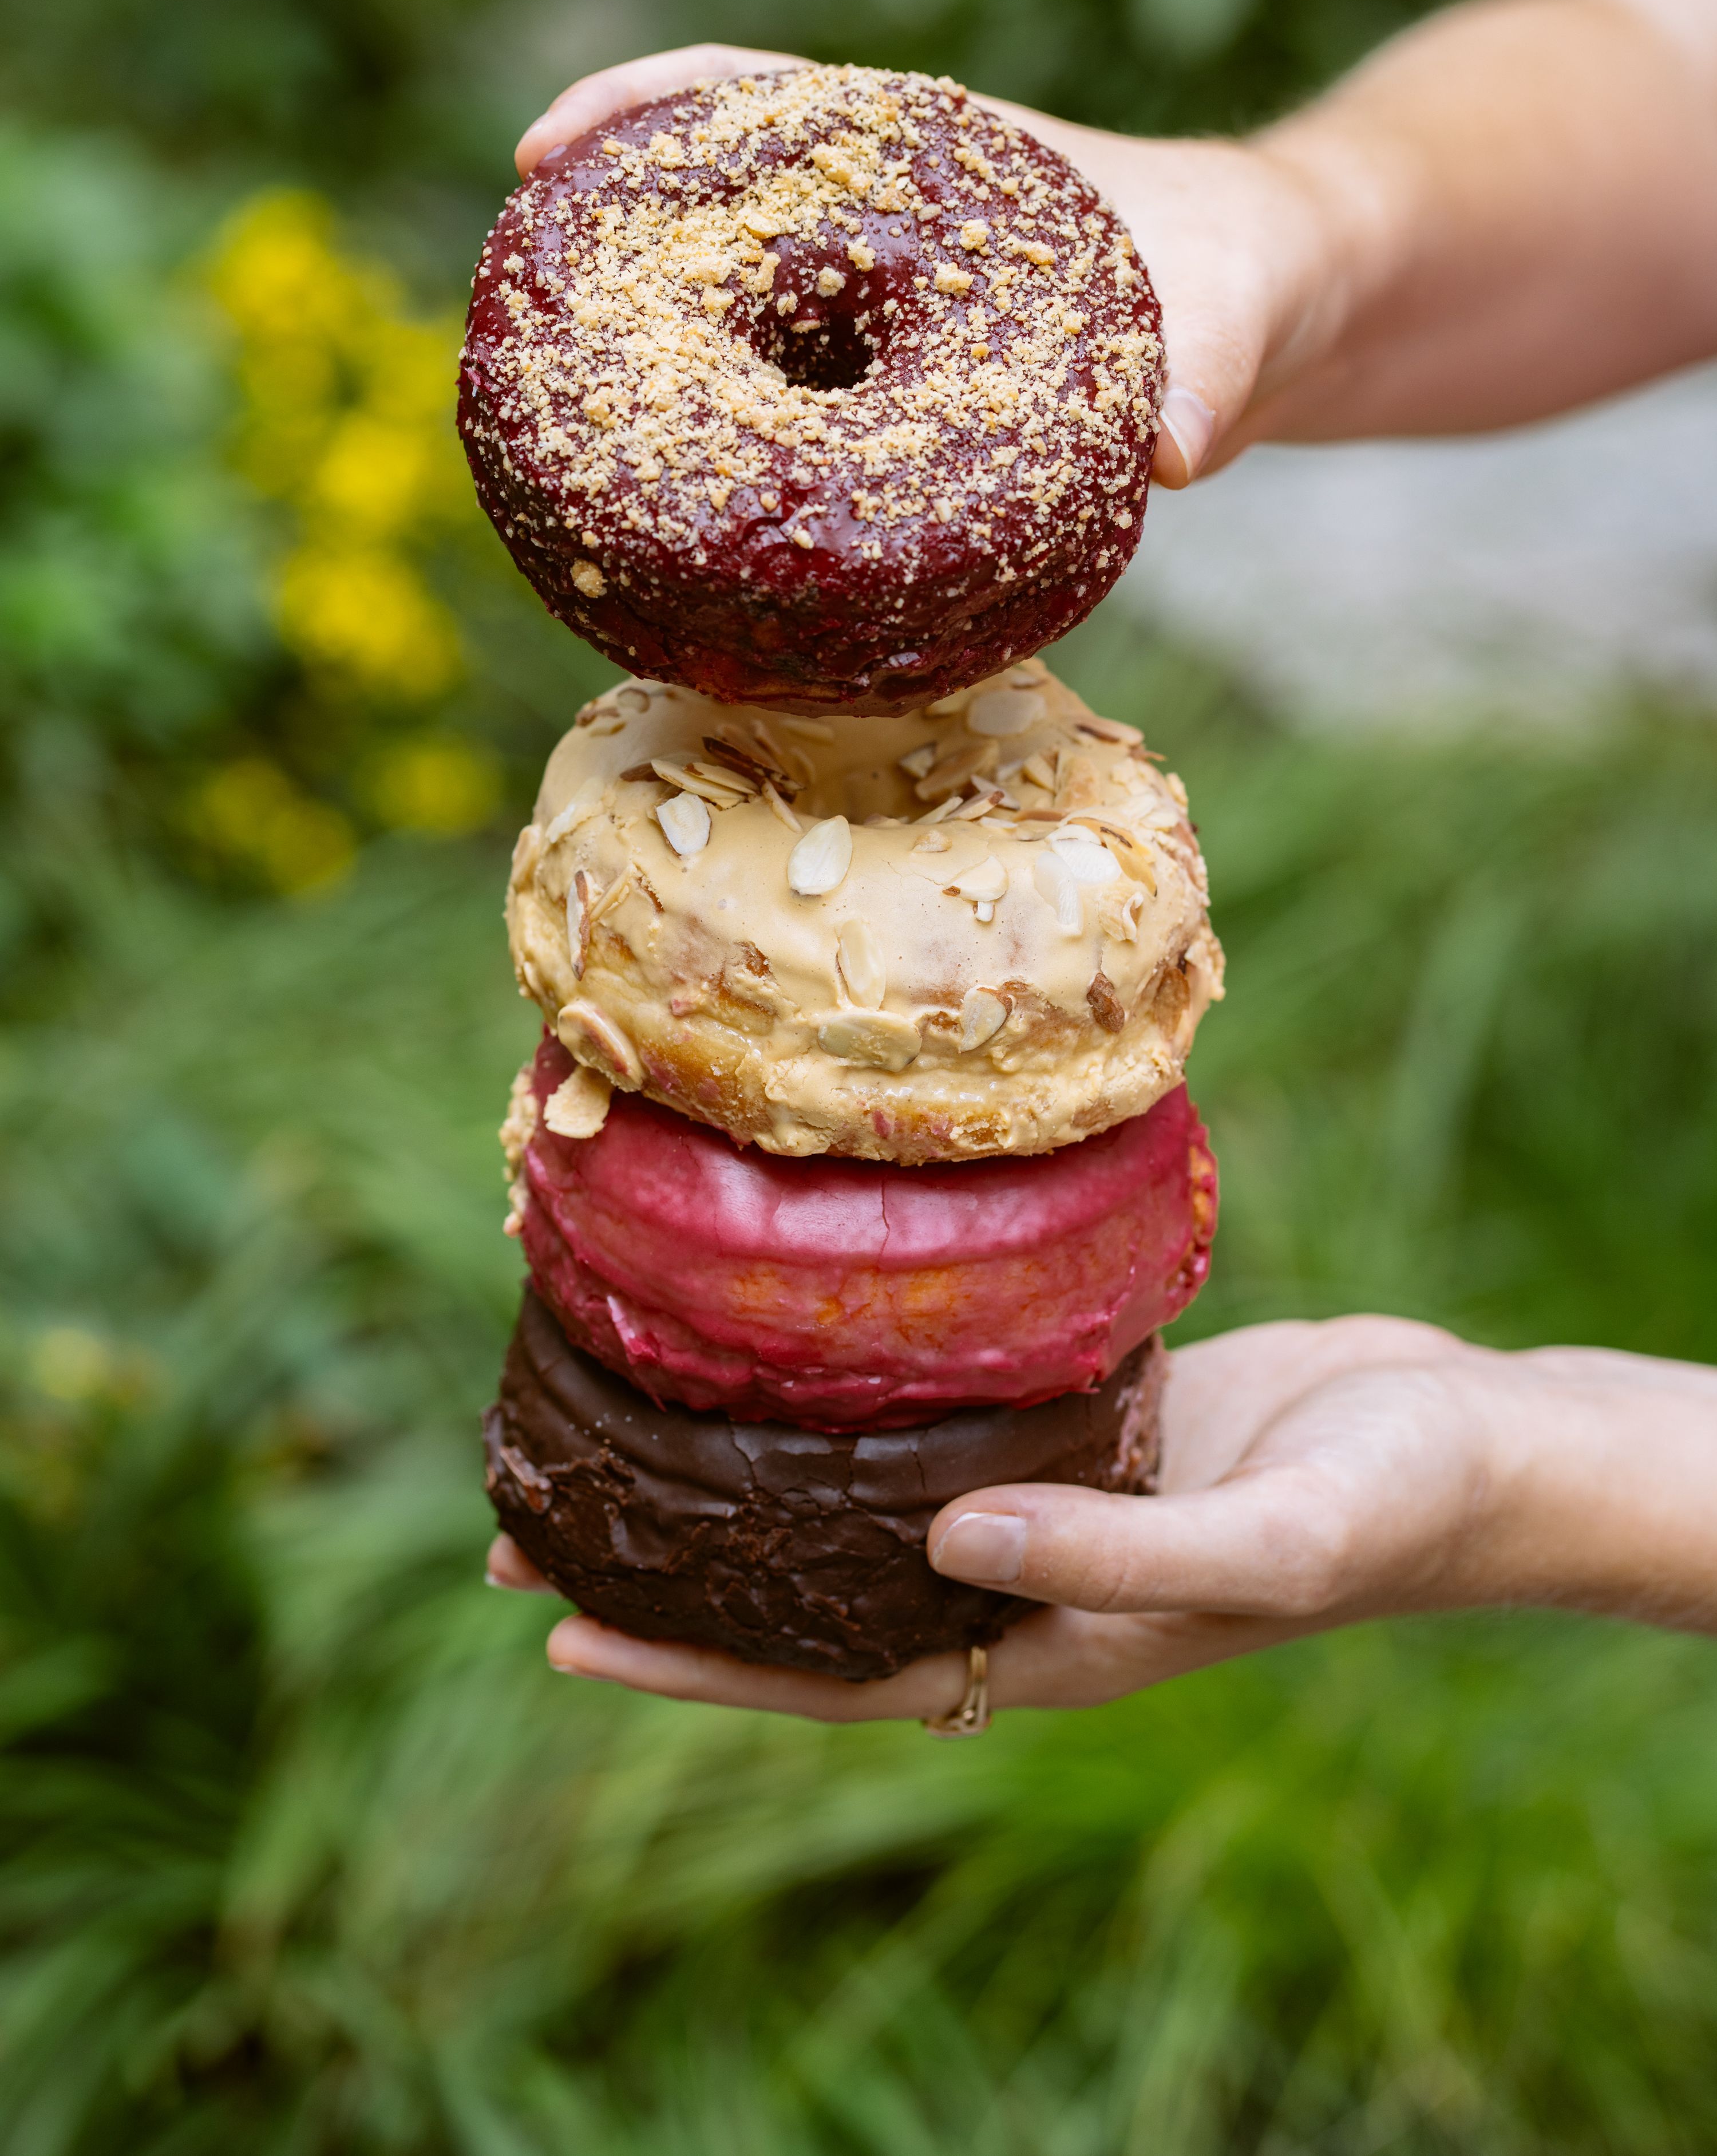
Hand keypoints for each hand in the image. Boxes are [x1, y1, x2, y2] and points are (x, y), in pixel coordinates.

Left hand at [491, 1312, 1716, 1721]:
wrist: (1476, 1437)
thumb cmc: (1388, 1502)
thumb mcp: (1263, 1542)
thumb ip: (1108, 1555)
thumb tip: (939, 1544)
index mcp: (1047, 1637)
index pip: (834, 1671)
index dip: (700, 1659)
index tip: (562, 1627)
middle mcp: (1022, 1569)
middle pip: (815, 1583)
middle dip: (682, 1566)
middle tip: (532, 1517)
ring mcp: (1047, 1487)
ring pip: (860, 1489)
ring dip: (749, 1468)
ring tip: (628, 1420)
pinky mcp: (1080, 1408)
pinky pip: (936, 1405)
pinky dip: (851, 1386)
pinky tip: (793, 1336)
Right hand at [511, 45, 1335, 488]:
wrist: (1276, 318)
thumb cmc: (1252, 274)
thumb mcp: (1238, 307)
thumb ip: (1213, 358)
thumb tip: (1177, 447)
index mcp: (935, 157)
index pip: (756, 98)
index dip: (642, 111)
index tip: (542, 151)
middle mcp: (887, 225)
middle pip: (708, 210)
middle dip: (601, 243)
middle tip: (505, 319)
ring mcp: (883, 314)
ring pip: (732, 315)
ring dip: (649, 354)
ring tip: (549, 433)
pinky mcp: (898, 395)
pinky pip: (789, 405)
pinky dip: (726, 439)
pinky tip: (676, 514)